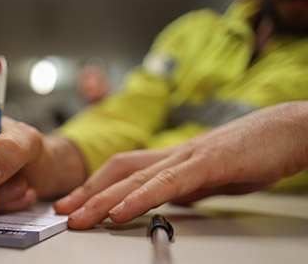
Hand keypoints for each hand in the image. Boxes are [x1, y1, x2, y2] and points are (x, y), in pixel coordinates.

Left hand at [54, 101, 307, 228]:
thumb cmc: (252, 151)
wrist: (288, 130)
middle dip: (88, 192)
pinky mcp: (208, 163)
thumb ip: (187, 185)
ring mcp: (188, 156)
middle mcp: (173, 154)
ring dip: (103, 198)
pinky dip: (140, 197)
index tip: (75, 203)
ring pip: (135, 177)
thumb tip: (171, 198)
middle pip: (119, 171)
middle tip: (63, 211)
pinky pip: (167, 182)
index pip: (124, 169)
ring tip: (79, 217)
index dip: (96, 185)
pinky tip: (121, 211)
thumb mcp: (211, 175)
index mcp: (172, 158)